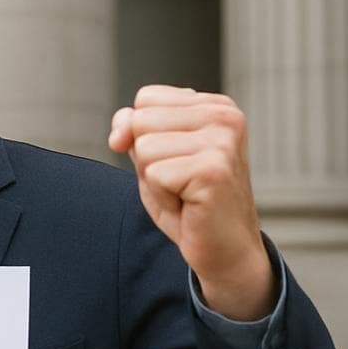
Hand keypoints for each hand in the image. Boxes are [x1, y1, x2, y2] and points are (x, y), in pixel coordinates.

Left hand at [108, 86, 275, 319]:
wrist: (225, 249)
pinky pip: (153, 175)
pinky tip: (189, 204)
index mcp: (214, 105)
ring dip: (154, 180)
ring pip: (144, 147)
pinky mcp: (213, 169)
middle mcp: (223, 115)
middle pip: (140, 121)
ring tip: (184, 192)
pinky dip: (162, 197)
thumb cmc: (189, 203)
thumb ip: (133, 130)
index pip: (145, 99)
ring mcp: (222, 140)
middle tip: (179, 181)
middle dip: (147, 159)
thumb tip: (122, 125)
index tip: (174, 161)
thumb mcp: (152, 157)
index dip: (142, 135)